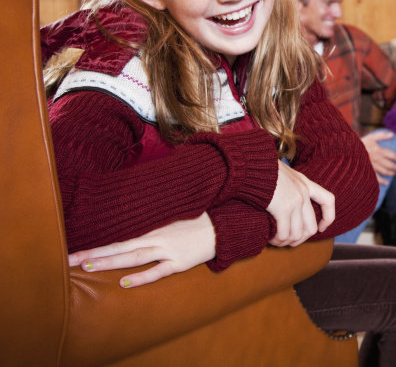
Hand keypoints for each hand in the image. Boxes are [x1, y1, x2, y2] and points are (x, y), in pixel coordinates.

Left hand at [67, 212, 215, 287]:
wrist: (225, 226)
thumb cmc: (199, 219)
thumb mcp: (174, 213)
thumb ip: (154, 217)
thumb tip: (134, 217)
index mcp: (155, 225)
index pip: (120, 234)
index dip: (98, 240)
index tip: (75, 246)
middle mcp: (157, 237)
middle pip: (120, 245)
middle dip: (94, 252)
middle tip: (69, 259)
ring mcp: (168, 250)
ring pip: (134, 257)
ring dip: (111, 261)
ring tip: (89, 266)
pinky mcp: (180, 262)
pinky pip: (158, 271)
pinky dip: (141, 277)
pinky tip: (124, 282)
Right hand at [269, 161, 334, 246]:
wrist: (252, 163)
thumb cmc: (261, 167)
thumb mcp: (282, 172)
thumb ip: (288, 184)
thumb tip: (283, 197)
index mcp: (305, 183)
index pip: (328, 200)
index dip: (328, 217)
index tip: (321, 228)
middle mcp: (303, 193)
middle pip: (311, 227)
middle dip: (300, 239)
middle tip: (289, 242)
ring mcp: (295, 201)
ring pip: (297, 234)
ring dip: (286, 242)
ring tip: (276, 241)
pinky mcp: (282, 208)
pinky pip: (284, 233)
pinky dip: (277, 240)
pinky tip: (270, 238)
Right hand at [361, 131, 395, 184]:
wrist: (348, 151)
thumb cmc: (360, 143)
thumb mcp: (371, 137)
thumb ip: (382, 135)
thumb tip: (392, 134)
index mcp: (379, 150)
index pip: (392, 155)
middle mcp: (377, 159)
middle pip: (390, 165)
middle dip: (395, 167)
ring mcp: (373, 166)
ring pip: (385, 171)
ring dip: (391, 173)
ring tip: (394, 173)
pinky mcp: (368, 171)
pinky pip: (376, 178)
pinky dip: (383, 181)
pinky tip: (387, 183)